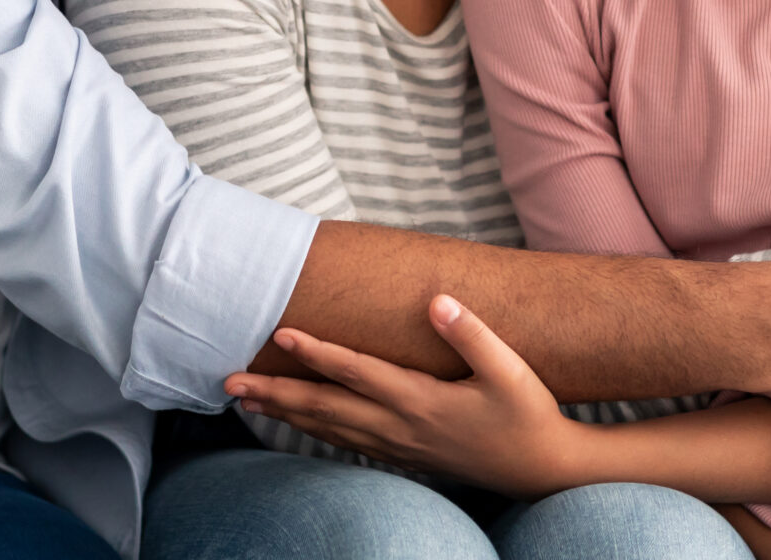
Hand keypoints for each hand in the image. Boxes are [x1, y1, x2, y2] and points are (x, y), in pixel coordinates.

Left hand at [224, 295, 590, 497]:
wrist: (541, 469)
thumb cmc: (527, 414)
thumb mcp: (509, 370)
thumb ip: (472, 334)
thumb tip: (437, 301)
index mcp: (420, 401)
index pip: (356, 372)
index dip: (317, 352)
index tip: (280, 334)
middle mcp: (400, 426)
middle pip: (325, 407)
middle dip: (275, 393)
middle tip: (230, 381)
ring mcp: (399, 446)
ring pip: (329, 428)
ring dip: (285, 412)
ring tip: (247, 400)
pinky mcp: (404, 456)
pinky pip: (346, 443)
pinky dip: (314, 430)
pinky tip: (299, 422)